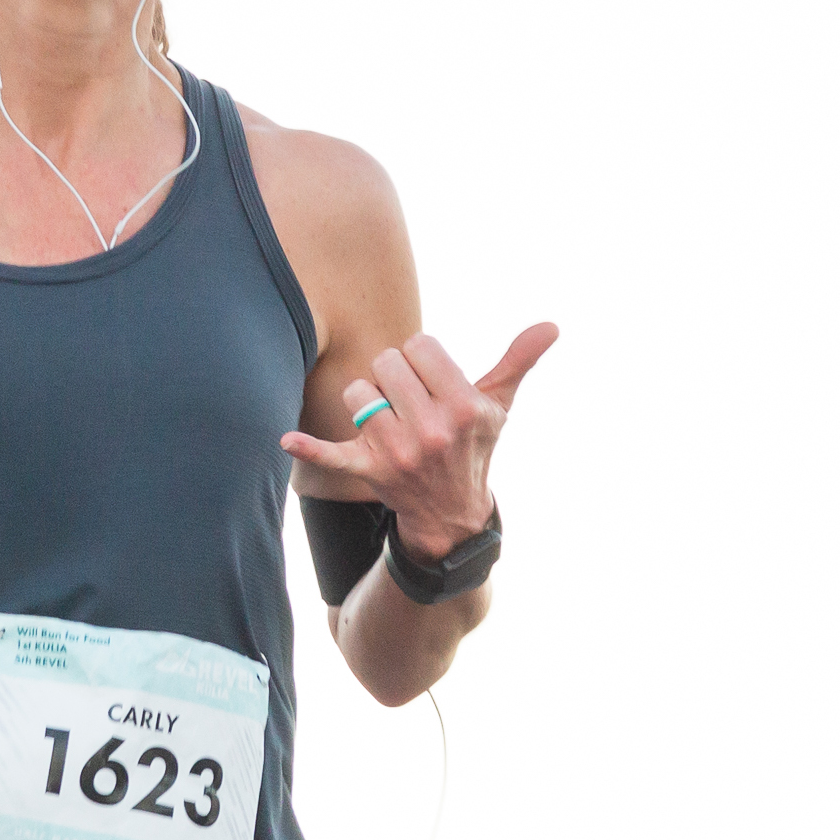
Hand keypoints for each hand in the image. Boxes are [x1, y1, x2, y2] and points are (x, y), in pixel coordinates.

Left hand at [279, 322, 557, 561]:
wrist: (452, 514)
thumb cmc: (473, 446)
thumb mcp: (498, 406)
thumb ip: (519, 361)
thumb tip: (551, 325)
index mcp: (463, 406)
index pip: (420, 345)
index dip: (422, 356)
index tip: (431, 378)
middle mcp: (431, 430)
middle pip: (386, 361)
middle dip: (395, 373)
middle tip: (409, 398)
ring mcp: (398, 453)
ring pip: (358, 392)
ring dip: (368, 398)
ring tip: (388, 417)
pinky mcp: (368, 471)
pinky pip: (330, 456)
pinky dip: (309, 449)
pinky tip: (288, 439)